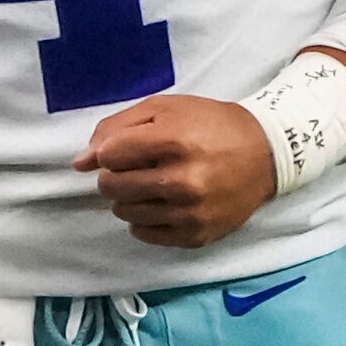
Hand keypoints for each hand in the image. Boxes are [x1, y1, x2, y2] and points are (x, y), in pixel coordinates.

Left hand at [74, 95, 276, 247]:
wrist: (266, 152)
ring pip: (124, 212)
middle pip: (111, 187)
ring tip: (149, 184)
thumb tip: (79, 162)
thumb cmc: (208, 125)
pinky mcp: (198, 235)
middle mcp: (184, 181)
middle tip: (134, 168)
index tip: (125, 149)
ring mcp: (192, 213)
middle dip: (113, 175)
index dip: (110, 151)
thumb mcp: (162, 109)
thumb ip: (114, 129)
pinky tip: (161, 203)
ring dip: (127, 197)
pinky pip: (145, 234)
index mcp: (175, 142)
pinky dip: (144, 219)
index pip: (109, 156)